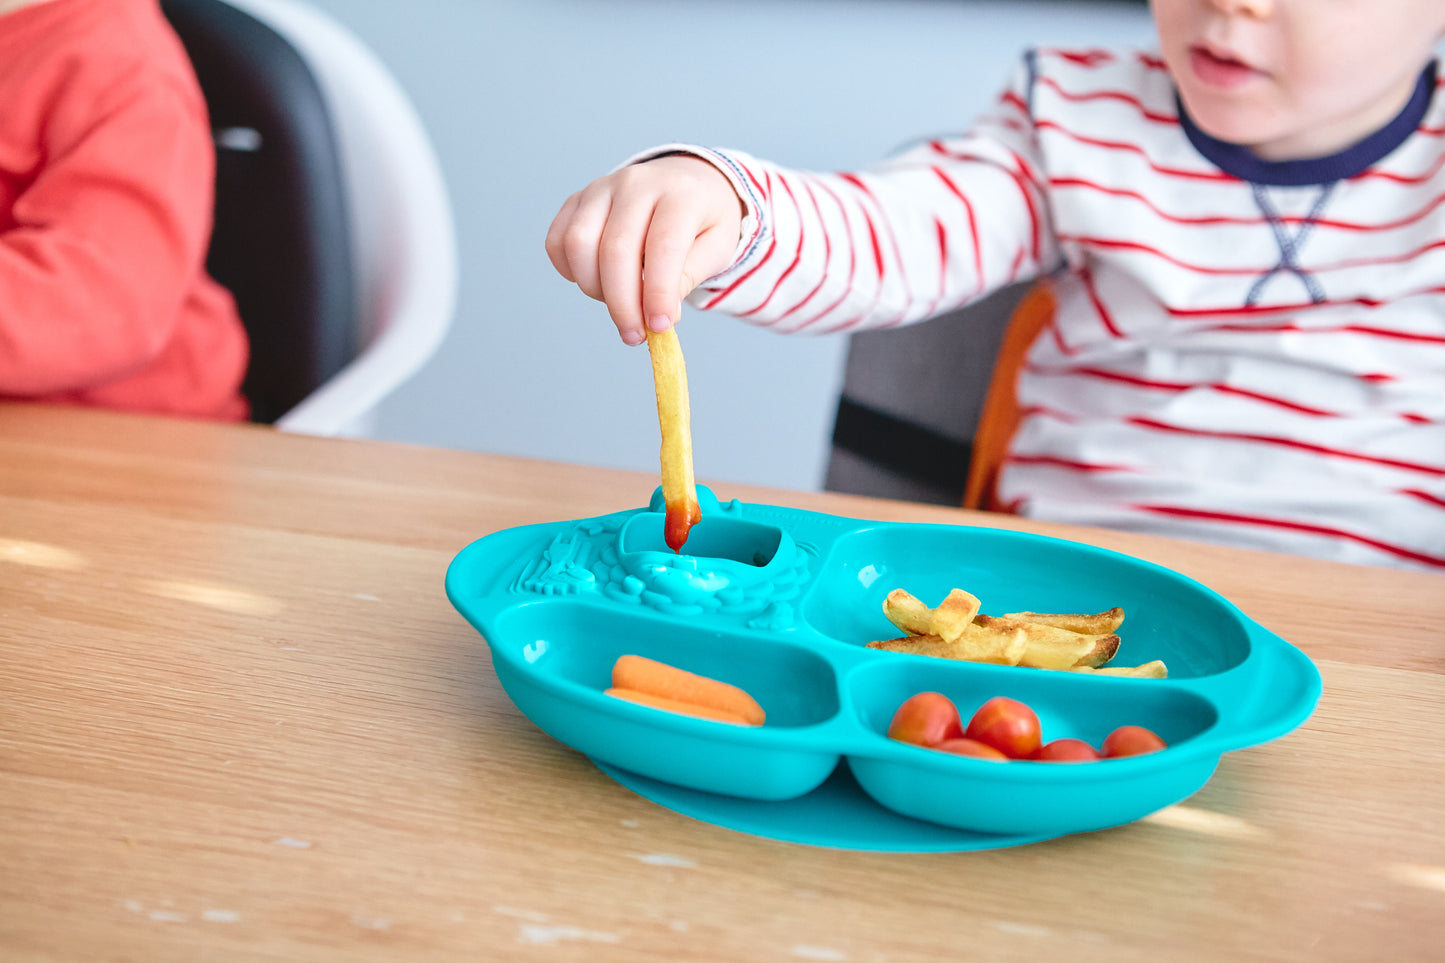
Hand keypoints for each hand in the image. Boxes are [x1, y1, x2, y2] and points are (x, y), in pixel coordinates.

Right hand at [545, 154, 744, 344]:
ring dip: (594, 288)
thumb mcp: (717, 246)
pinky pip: (557, 241)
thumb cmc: (701, 220)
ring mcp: (602, 188)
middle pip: (615, 250)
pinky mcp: (577, 199)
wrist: (684, 182)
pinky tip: (597, 282)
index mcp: (680, 193)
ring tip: (619, 303)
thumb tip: (658, 313)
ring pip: (578, 244)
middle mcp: (636, 183)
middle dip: (622, 304)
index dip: (658, 294)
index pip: (662, 247)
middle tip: (635, 335)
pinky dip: (570, 272)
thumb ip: (690, 276)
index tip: (660, 327)